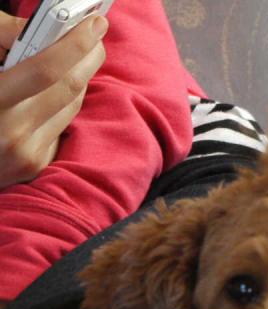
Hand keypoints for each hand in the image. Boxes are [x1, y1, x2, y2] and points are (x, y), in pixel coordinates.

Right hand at [0, 11, 106, 188]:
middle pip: (69, 88)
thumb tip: (49, 27)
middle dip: (89, 56)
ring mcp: (24, 154)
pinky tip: (55, 90)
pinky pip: (61, 126)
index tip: (95, 22)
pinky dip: (63, 105)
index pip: (46, 70)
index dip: (75, 43)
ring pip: (71, 106)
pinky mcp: (34, 166)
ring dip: (79, 77)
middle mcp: (10, 132)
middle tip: (96, 32)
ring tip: (76, 56)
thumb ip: (3, 38)